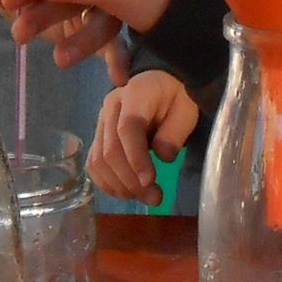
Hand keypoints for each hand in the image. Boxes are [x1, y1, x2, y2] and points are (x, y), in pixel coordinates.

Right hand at [89, 70, 198, 203]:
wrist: (161, 82)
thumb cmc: (176, 96)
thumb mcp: (187, 108)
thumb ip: (175, 131)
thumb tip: (163, 157)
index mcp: (134, 94)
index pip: (128, 129)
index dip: (136, 159)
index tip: (151, 182)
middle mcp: (111, 107)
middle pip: (110, 150)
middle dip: (131, 180)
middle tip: (156, 198)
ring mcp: (101, 122)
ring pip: (99, 161)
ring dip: (120, 186)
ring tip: (144, 197)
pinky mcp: (98, 136)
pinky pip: (94, 164)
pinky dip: (107, 183)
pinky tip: (127, 193)